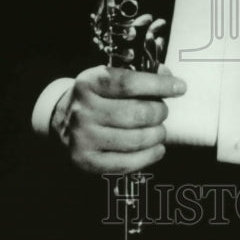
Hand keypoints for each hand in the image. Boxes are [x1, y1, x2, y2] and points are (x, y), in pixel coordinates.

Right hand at [50, 64, 185, 173]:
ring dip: (157, 135)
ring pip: (136, 139)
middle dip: (159, 112)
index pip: (129, 83)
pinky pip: (127, 163)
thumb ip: (139, 76)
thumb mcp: (109, 79)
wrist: (60, 121)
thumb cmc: (95, 98)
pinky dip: (149, 156)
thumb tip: (168, 77)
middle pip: (137, 113)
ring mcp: (83, 137)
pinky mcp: (86, 161)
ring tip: (158, 130)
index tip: (179, 87)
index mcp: (89, 83)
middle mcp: (83, 110)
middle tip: (162, 112)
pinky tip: (156, 148)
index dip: (159, 85)